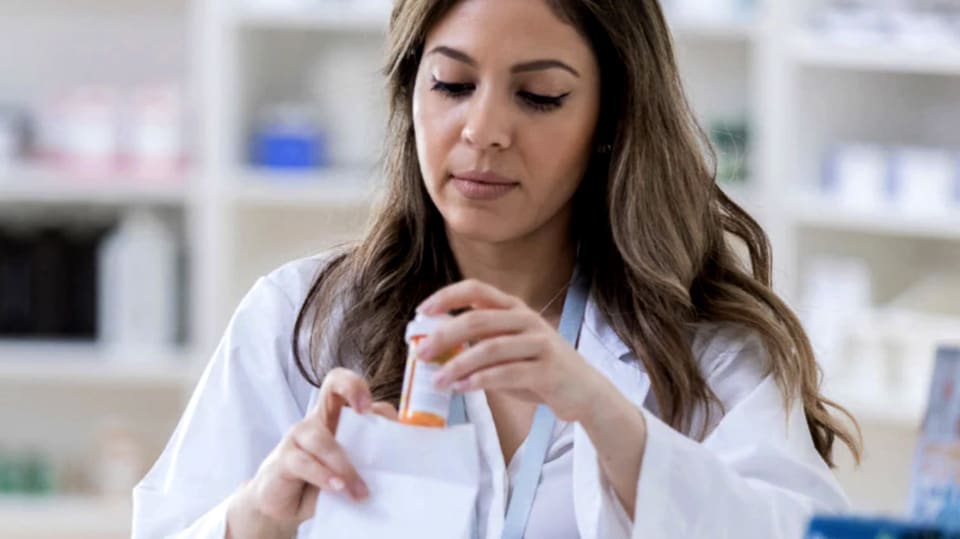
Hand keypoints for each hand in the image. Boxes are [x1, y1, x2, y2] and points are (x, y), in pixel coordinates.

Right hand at [226, 368, 397, 537]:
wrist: (284, 507)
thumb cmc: (321, 484)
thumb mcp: (348, 471)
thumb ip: (369, 462)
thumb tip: (400, 466)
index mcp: (336, 418)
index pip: (349, 387)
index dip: (364, 390)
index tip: (378, 412)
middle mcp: (317, 419)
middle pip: (333, 384)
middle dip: (353, 388)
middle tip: (365, 411)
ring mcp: (297, 437)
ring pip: (322, 438)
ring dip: (345, 466)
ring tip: (360, 492)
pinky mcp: (283, 460)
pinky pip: (304, 462)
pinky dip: (323, 475)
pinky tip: (336, 488)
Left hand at [416, 279, 603, 421]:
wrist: (585, 392)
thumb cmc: (539, 369)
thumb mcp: (508, 349)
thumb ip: (479, 342)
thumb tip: (434, 345)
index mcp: (514, 309)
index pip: (477, 289)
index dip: (447, 296)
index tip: (422, 311)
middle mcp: (527, 320)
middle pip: (478, 319)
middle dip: (444, 335)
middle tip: (421, 353)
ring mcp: (539, 344)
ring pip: (489, 348)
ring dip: (457, 365)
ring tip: (438, 380)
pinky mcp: (547, 370)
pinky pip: (506, 373)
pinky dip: (479, 381)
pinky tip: (462, 388)